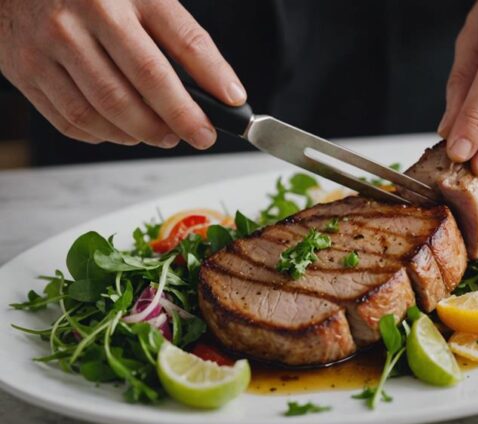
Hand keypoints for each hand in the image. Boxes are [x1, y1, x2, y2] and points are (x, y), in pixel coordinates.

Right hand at [0, 0, 245, 147]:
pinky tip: (122, 132)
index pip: (181, 40)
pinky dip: (104, 135)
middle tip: (202, 135)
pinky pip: (70, 119)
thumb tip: (218, 87)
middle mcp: (82, 16)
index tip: (235, 102)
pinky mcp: (23, 70)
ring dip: (144, 133)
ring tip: (165, 136)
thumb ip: (175, 33)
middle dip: (180, 118)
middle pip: (142, 84)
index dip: (213, 76)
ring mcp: (47, 45)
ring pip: (105, 109)